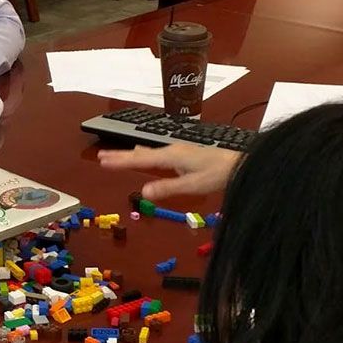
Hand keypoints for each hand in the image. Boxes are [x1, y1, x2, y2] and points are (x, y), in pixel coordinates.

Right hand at [97, 144, 240, 200]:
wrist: (241, 165)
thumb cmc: (218, 175)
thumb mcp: (192, 185)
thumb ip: (168, 188)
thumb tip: (143, 192)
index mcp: (171, 156)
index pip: (140, 159)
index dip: (121, 161)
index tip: (102, 161)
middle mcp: (172, 150)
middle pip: (141, 153)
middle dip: (121, 155)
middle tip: (101, 156)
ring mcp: (179, 151)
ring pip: (149, 152)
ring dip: (131, 155)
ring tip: (116, 155)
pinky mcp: (185, 155)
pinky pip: (157, 154)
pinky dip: (145, 155)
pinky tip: (146, 155)